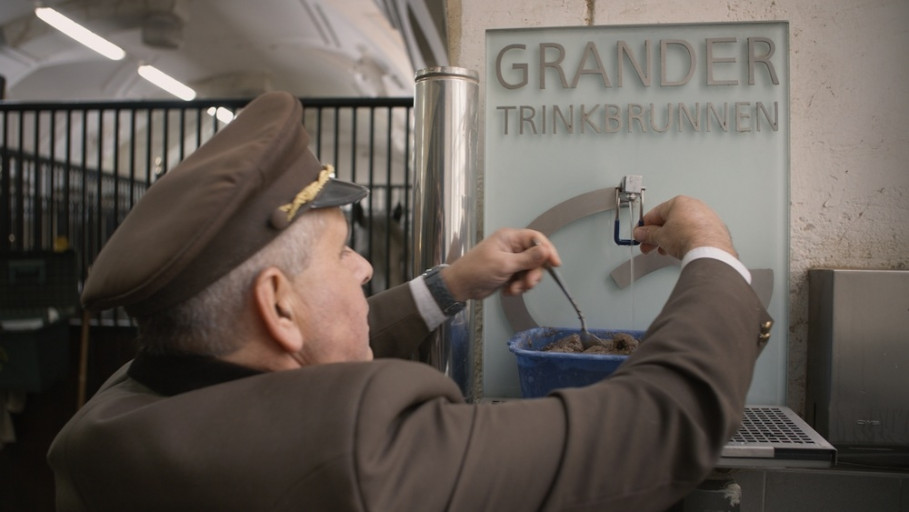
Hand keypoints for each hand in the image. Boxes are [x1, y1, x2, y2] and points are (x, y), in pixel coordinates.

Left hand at [441, 229, 560, 300]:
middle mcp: (512, 247)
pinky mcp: (509, 273)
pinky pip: (522, 279)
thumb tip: (547, 250)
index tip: (555, 264)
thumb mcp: (504, 264)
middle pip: (536, 258)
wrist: (460, 286)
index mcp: (510, 238)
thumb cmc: (478, 270)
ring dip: (524, 283)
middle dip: (533, 273)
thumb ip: (527, 259)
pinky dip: (518, 287)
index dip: (548, 250)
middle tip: (527, 284)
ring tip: (513, 290)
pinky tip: (507, 291)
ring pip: (530, 271)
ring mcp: (511, 260)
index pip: (536, 239)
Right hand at [632, 196, 736, 259]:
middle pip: (670, 220)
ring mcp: (706, 216)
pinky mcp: (715, 228)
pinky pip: (695, 232)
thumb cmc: (688, 237)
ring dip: (671, 239)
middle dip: (657, 235)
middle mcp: (694, 205)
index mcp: (679, 202)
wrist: (710, 250)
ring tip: (666, 250)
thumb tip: (642, 233)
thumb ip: (648, 234)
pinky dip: (687, 240)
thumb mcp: (660, 236)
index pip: (655, 213)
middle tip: (650, 245)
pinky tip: (682, 249)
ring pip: (683, 227)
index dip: (644, 226)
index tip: (640, 235)